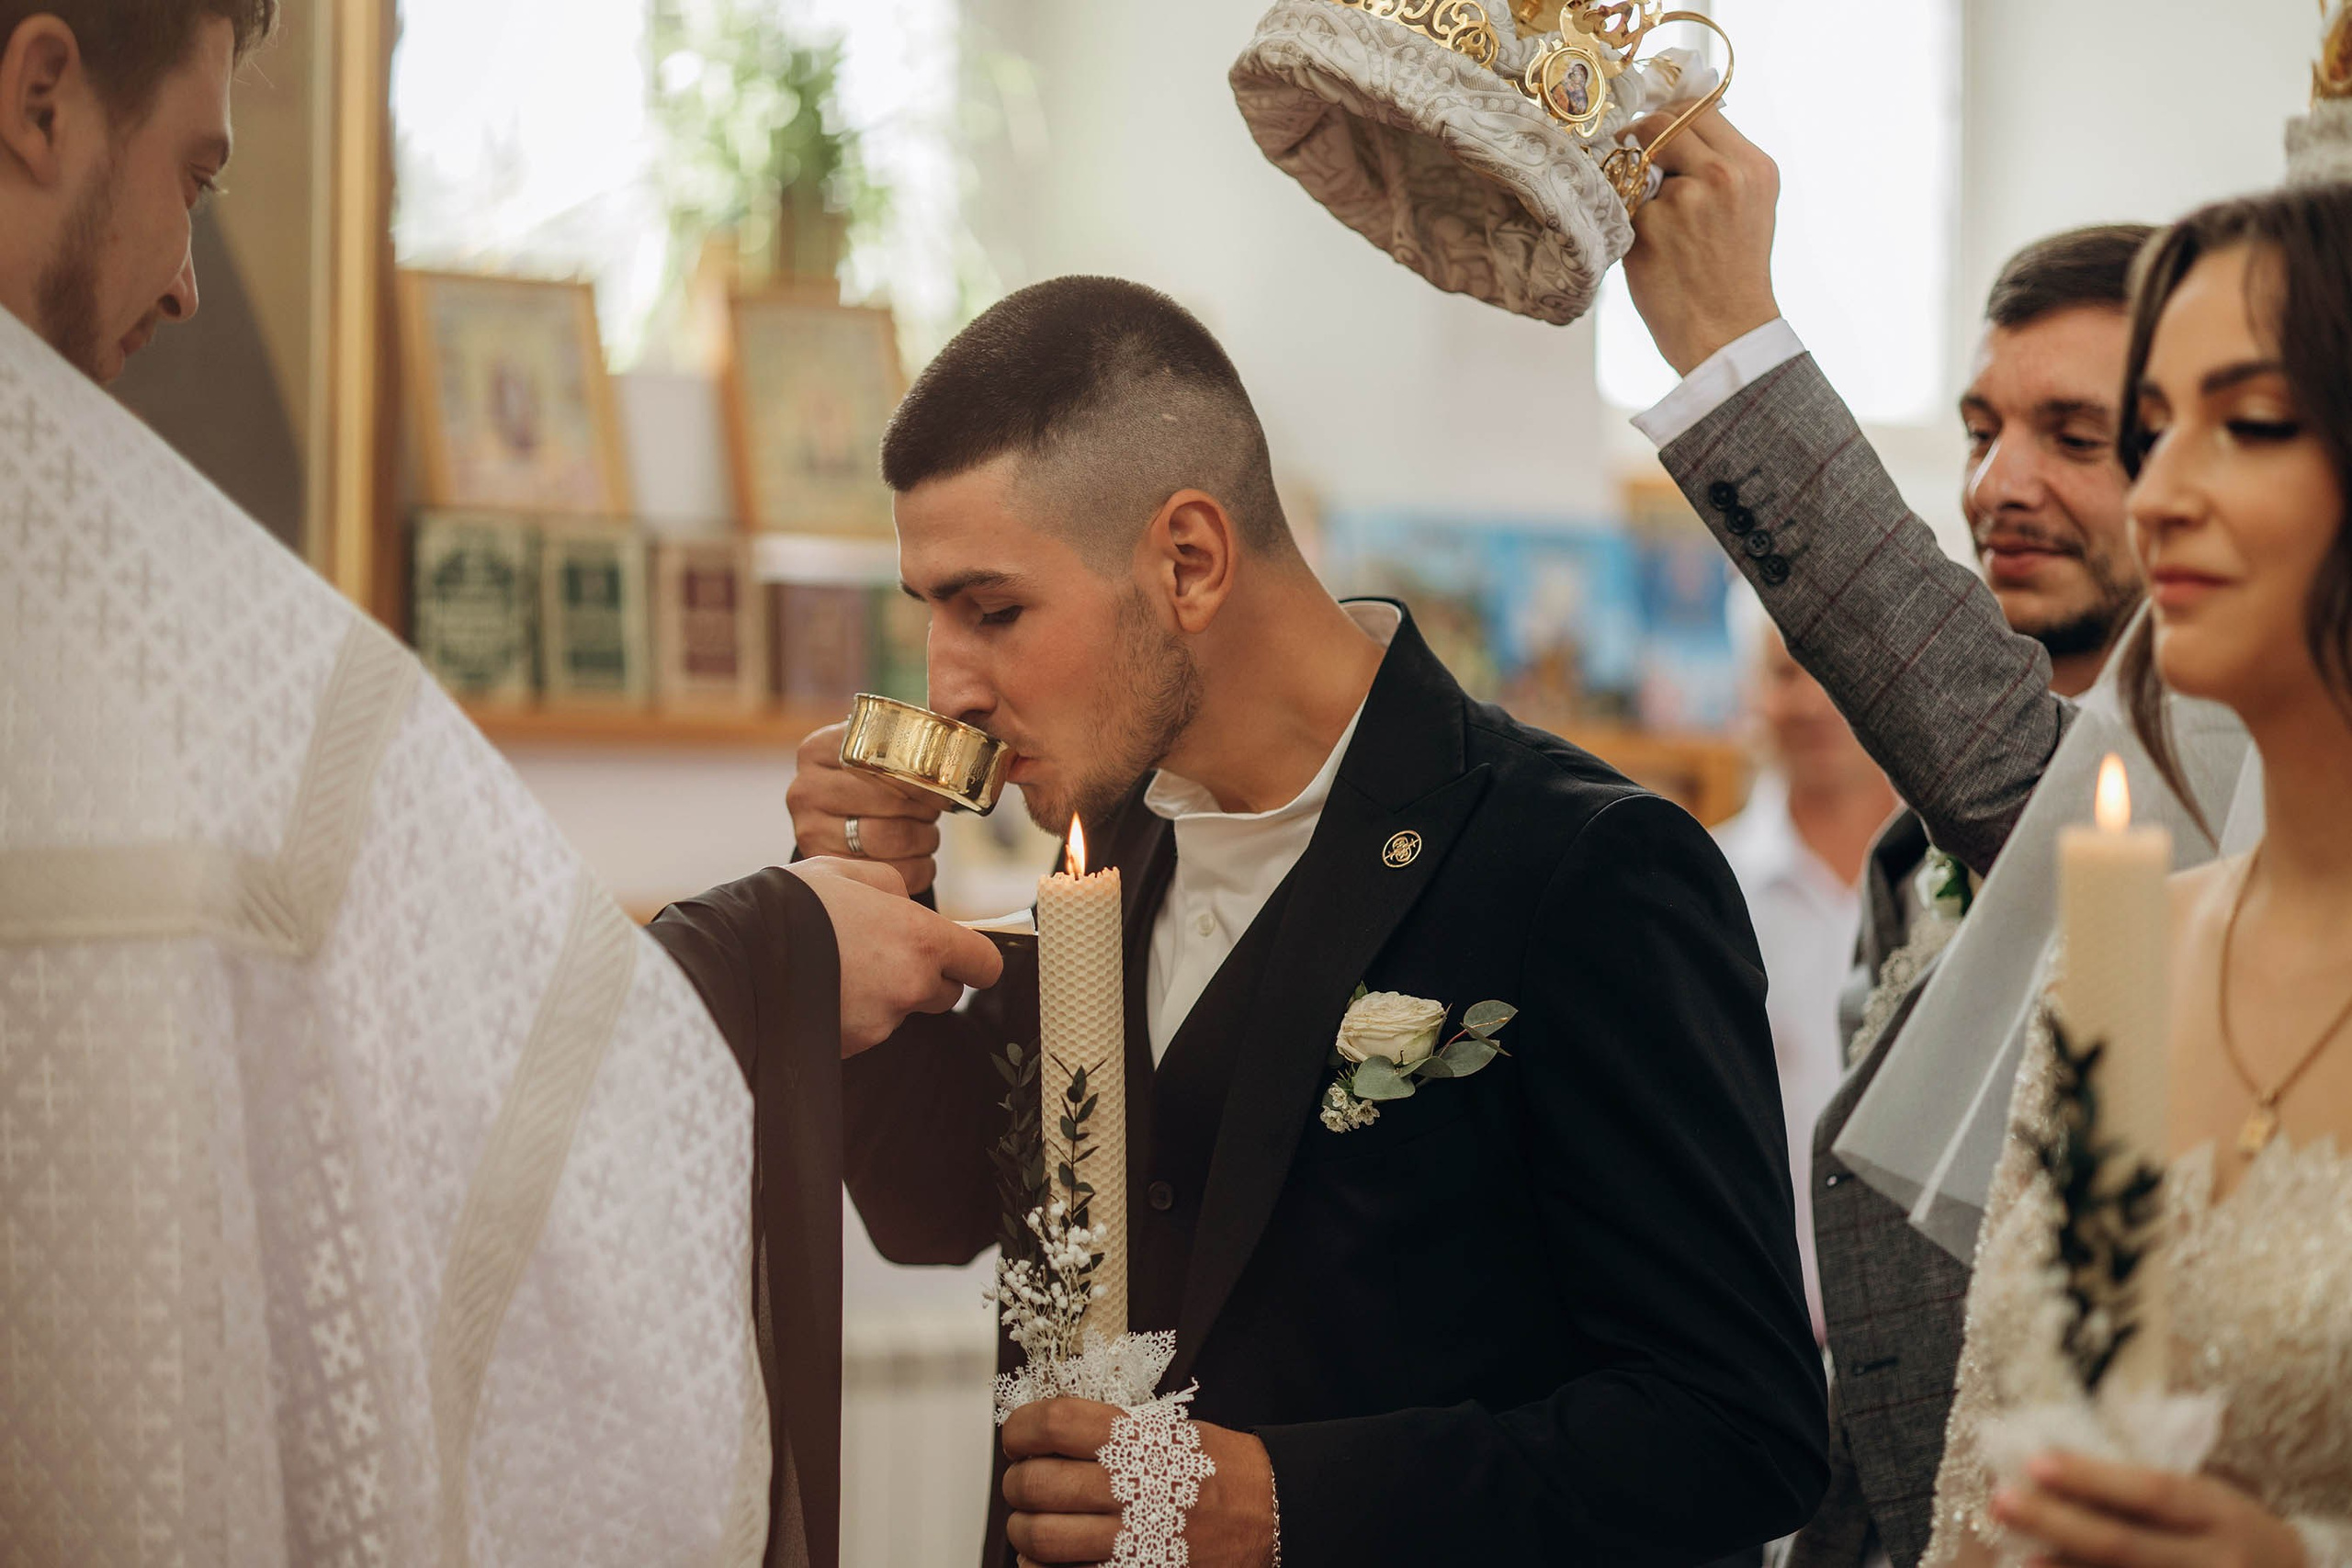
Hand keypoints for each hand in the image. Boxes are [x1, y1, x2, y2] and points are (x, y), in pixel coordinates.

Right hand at [783, 857, 1002, 1055]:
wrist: (734, 953)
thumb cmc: (792, 905)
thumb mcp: (847, 872)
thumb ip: (893, 888)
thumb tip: (907, 906)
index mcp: (920, 940)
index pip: (983, 965)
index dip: (974, 959)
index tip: (959, 953)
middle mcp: (909, 987)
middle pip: (945, 993)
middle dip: (925, 975)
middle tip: (882, 952)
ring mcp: (881, 1024)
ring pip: (901, 1011)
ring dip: (884, 994)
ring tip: (837, 967)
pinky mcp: (852, 1048)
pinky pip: (866, 1029)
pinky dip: (852, 1014)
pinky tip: (819, 990)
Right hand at [787, 721, 946, 896]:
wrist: (833, 825)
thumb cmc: (865, 783)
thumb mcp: (870, 752)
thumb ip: (899, 739)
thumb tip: (949, 732)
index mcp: (817, 750)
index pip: (881, 759)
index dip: (921, 776)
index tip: (942, 786)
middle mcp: (805, 790)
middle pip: (887, 801)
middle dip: (924, 810)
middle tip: (934, 812)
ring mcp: (810, 831)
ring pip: (888, 839)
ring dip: (923, 839)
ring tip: (928, 835)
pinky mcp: (825, 866)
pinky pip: (887, 874)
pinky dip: (917, 869)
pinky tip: (921, 860)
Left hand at [1001, 1399, 1276, 1567]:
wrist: (1276, 1515)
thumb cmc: (1223, 1470)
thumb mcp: (1174, 1431)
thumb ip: (1114, 1433)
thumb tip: (1049, 1433)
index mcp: (1142, 1442)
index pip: (1055, 1424)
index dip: (1020, 1428)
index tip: (1017, 1436)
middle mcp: (1136, 1489)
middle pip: (1038, 1483)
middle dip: (1016, 1484)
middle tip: (1021, 1483)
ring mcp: (1138, 1541)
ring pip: (1042, 1539)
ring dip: (1023, 1532)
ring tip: (1031, 1526)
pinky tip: (1048, 1561)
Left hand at [1622, 105, 1783, 375]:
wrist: (1726, 334)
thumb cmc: (1732, 274)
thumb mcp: (1748, 207)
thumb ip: (1718, 163)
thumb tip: (1669, 125)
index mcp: (1753, 166)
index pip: (1697, 110)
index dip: (1667, 118)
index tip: (1652, 135)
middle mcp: (1724, 175)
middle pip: (1661, 124)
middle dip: (1641, 143)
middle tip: (1633, 168)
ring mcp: (1684, 200)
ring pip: (1635, 164)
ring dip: (1634, 186)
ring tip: (1657, 225)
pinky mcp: (1649, 227)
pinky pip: (1621, 205)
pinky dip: (1626, 222)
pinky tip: (1650, 250)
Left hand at [1991, 1451, 2309, 1567]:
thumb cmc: (2227, 1527)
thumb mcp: (2204, 1497)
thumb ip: (2144, 1488)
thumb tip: (2053, 1466)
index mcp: (2217, 1512)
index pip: (2150, 1491)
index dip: (2092, 1478)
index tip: (2034, 1462)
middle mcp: (2214, 1561)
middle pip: (2124, 1546)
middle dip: (2057, 1523)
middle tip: (2000, 1501)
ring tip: (2017, 1555)